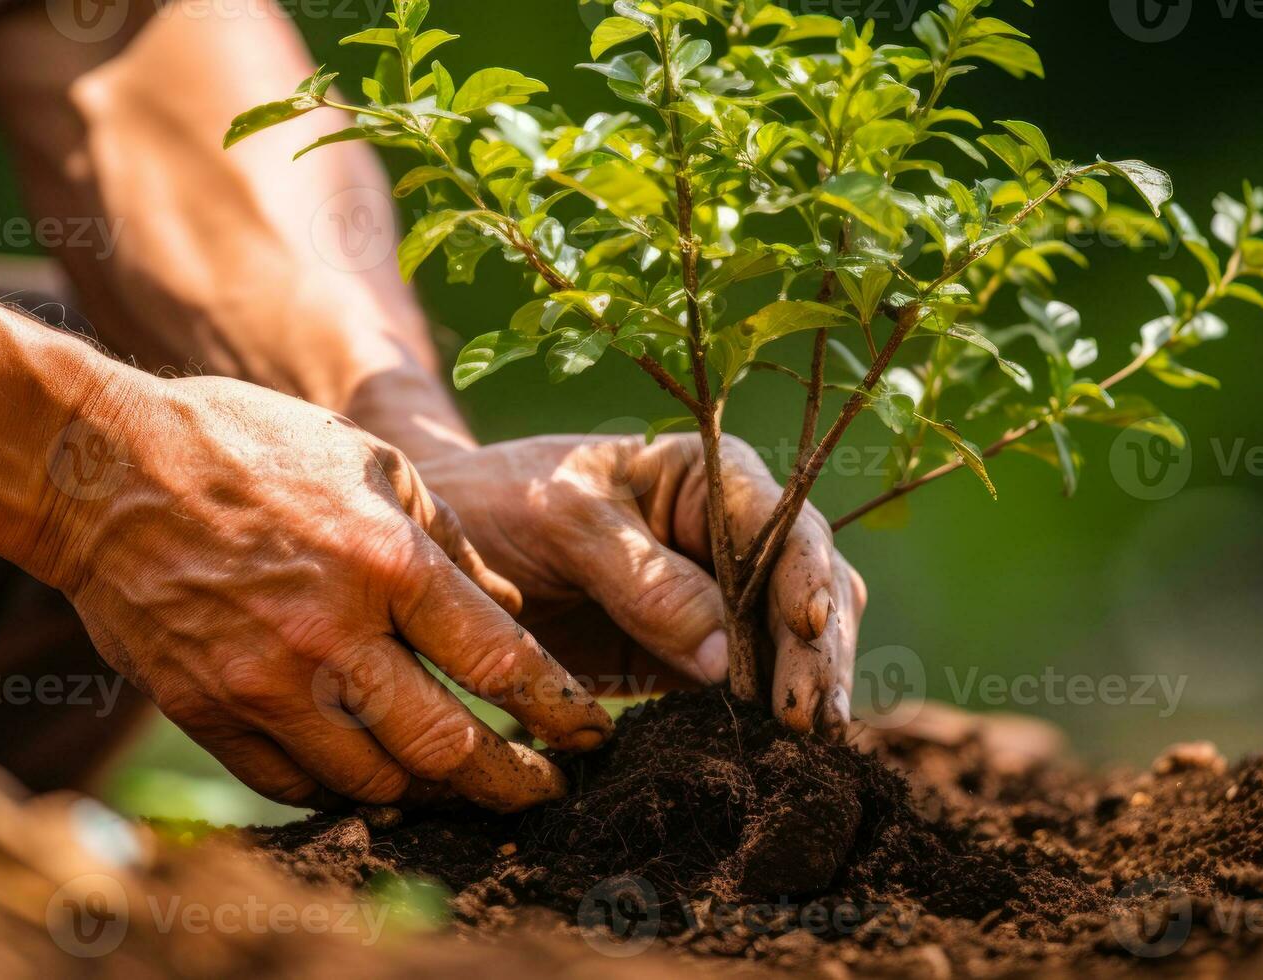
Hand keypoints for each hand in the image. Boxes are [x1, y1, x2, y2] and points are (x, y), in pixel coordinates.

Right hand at [37, 376, 611, 811]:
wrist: (100, 467)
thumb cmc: (248, 446)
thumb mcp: (369, 459)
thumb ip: (449, 540)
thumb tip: (510, 614)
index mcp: (386, 560)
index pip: (501, 663)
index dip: (559, 712)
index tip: (588, 735)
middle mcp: (331, 633)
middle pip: (446, 748)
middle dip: (510, 783)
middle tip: (543, 792)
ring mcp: (263, 682)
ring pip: (374, 782)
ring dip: (429, 792)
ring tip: (459, 784)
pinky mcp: (207, 712)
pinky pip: (293, 785)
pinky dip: (341, 791)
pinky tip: (367, 776)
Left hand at [417, 434, 865, 738]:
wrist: (445, 540)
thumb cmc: (501, 501)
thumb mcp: (564, 522)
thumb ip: (641, 578)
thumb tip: (725, 655)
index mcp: (713, 477)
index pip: (785, 527)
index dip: (806, 577)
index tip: (806, 627)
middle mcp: (733, 537)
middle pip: (809, 592)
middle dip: (817, 652)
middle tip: (810, 718)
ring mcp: (717, 602)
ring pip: (789, 648)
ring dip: (802, 693)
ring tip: (807, 747)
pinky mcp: (690, 661)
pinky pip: (743, 692)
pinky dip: (759, 721)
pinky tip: (769, 756)